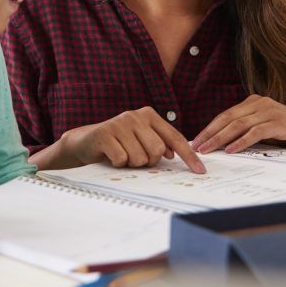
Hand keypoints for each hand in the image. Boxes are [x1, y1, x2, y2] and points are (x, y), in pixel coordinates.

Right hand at [54, 106, 205, 172]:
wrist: (85, 141)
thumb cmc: (118, 143)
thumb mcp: (140, 139)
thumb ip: (158, 143)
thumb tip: (173, 155)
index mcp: (149, 115)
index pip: (175, 137)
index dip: (189, 156)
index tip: (200, 171)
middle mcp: (135, 115)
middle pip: (157, 150)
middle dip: (148, 161)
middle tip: (135, 158)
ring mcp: (119, 123)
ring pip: (139, 158)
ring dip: (131, 164)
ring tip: (122, 155)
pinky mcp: (105, 134)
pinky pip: (122, 160)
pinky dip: (117, 164)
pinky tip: (110, 156)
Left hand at [192, 94, 285, 153]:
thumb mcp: (266, 127)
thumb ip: (248, 129)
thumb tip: (224, 143)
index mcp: (254, 102)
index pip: (225, 115)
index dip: (210, 128)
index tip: (196, 141)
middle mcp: (259, 103)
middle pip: (228, 118)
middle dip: (210, 133)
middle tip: (196, 146)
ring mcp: (269, 111)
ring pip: (238, 124)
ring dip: (220, 138)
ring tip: (208, 150)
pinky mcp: (279, 122)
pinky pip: (255, 132)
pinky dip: (241, 141)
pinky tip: (231, 150)